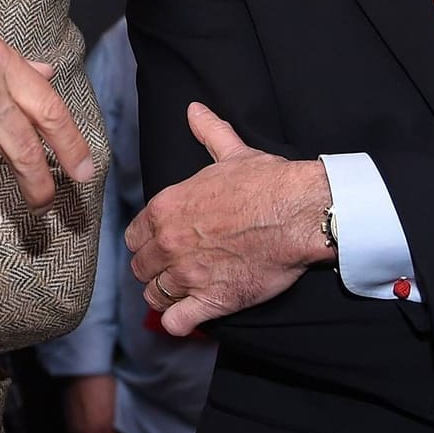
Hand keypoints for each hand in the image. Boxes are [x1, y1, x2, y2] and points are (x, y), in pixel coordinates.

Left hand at [125, 102, 330, 336]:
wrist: (299, 212)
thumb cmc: (267, 182)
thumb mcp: (232, 153)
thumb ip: (209, 133)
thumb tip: (195, 110)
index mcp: (166, 207)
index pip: (134, 236)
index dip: (147, 242)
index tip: (162, 245)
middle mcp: (169, 242)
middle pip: (142, 268)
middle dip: (156, 270)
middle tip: (175, 270)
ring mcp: (188, 274)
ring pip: (155, 296)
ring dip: (167, 295)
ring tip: (184, 293)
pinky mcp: (212, 300)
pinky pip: (177, 322)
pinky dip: (181, 321)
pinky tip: (193, 313)